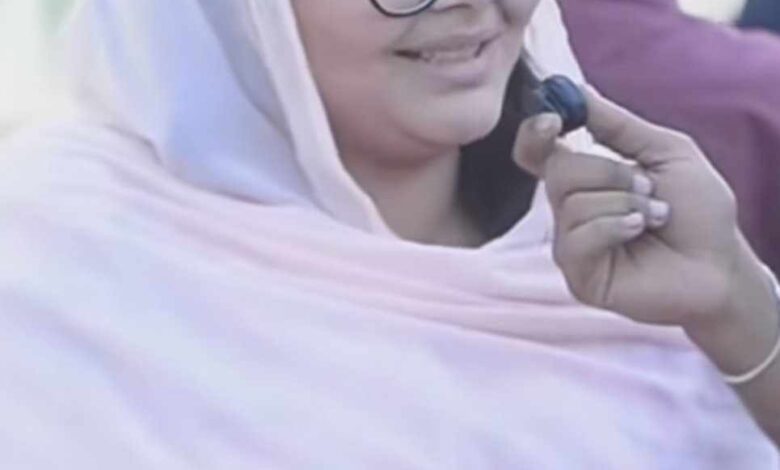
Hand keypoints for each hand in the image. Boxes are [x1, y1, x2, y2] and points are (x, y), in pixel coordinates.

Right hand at [513, 86, 754, 329]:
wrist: (720, 264)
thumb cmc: (697, 211)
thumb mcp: (665, 151)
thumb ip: (617, 125)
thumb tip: (577, 90)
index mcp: (583, 179)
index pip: (537, 153)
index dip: (536, 134)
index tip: (553, 119)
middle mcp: (570, 210)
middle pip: (557, 170)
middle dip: (608, 172)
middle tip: (648, 187)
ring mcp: (571, 244)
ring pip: (571, 203)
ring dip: (624, 202)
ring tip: (654, 217)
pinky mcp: (578, 276)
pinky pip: (578, 238)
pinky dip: (616, 227)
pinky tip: (640, 233)